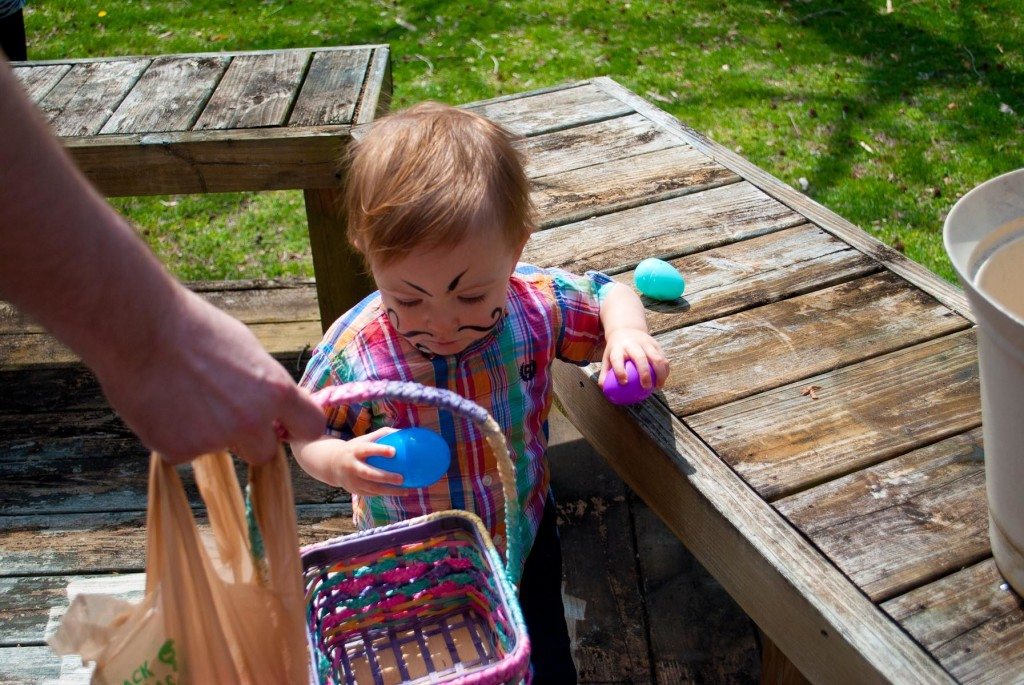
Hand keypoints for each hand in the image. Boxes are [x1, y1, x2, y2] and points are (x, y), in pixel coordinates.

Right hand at [96, 292, 325, 464]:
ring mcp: (215, 440)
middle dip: (249, 440)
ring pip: (220, 450)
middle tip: (221, 412)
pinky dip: (173, 436)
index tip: (285, 426)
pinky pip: (184, 453)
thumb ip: (266, 385)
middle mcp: (251, 421)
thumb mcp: (247, 350)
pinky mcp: (179, 451)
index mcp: (275, 391)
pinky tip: (161, 405)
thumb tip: (277, 406)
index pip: (310, 427)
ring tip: (183, 397)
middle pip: (264, 452)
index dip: (296, 428)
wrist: (139, 328)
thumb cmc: (193, 328)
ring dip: (207, 435)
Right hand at [294, 429, 407, 495]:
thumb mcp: (364, 439)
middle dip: (385, 477)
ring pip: (372, 488)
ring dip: (389, 491)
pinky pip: (372, 493)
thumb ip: (382, 434)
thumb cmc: (356, 449)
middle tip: (401, 478)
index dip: (379, 450)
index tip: (394, 451)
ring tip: (406, 490)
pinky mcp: (355, 490)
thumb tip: (403, 431)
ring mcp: (352, 480)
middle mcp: (352, 466)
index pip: (367, 450)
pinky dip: (386, 494)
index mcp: (355, 451)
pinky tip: (399, 492)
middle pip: (369, 473)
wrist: (332, 465)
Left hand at [599, 327, 669, 390]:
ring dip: (659, 373)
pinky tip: (662, 381)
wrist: (627, 330)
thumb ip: (605, 374)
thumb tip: (605, 390)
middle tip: (646, 387)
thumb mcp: (607, 358)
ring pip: (656, 358)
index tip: (624, 383)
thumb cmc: (616, 350)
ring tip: (658, 386)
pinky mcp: (656, 344)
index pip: (617, 359)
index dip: (620, 371)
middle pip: (640, 358)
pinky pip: (663, 358)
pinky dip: (664, 370)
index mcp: (618, 348)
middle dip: (644, 373)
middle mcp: (632, 344)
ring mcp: (646, 343)